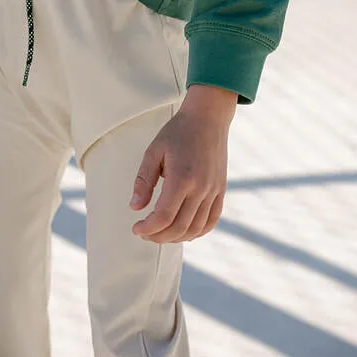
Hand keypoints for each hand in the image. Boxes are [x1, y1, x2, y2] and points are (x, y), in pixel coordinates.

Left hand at [130, 84, 236, 242]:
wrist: (207, 118)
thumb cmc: (178, 132)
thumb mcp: (154, 151)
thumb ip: (143, 181)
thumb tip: (135, 207)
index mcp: (181, 178)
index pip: (164, 217)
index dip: (148, 228)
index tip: (136, 228)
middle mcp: (200, 188)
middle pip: (179, 227)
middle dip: (158, 236)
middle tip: (145, 232)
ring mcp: (213, 191)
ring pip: (195, 228)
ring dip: (176, 237)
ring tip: (161, 233)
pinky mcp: (221, 190)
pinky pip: (211, 220)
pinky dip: (197, 232)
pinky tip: (184, 231)